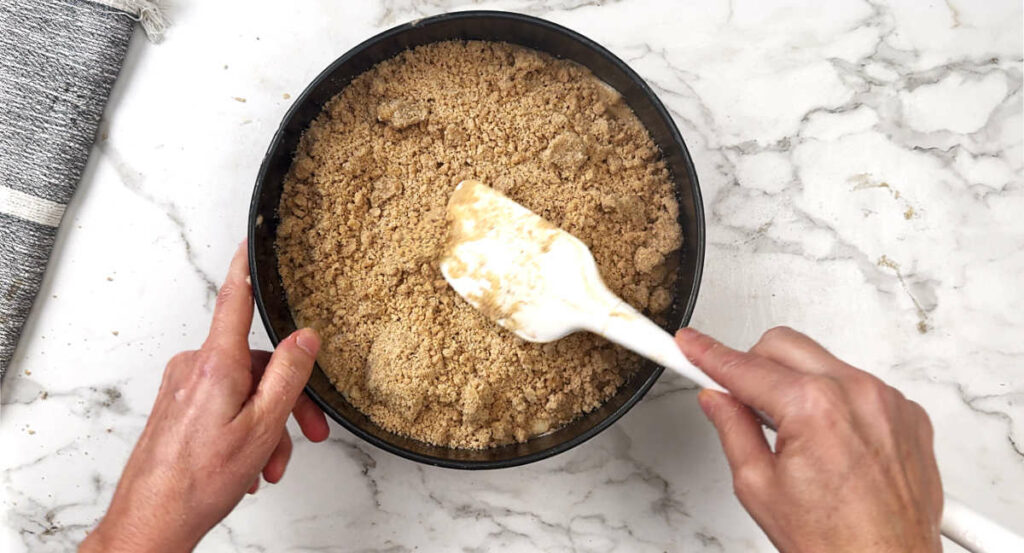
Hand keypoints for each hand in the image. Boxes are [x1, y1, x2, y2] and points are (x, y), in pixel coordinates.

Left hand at [80, 241, 329, 552]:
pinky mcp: (177, 407)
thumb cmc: (199, 481)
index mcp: (215, 364)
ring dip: (267, 425)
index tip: (251, 235)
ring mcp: (182, 388)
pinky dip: (244, 429)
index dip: (247, 266)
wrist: (151, 520)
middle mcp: (194, 368)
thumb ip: (288, 375)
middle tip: (309, 432)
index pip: (235, 299)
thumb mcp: (262, 426)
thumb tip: (305, 338)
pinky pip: (224, 403)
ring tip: (271, 463)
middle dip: (287, 400)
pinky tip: (249, 464)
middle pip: (257, 362)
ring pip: (244, 389)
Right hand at [676, 327, 941, 552]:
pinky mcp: (908, 413)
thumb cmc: (834, 542)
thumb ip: (733, 429)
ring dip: (797, 382)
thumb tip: (718, 400)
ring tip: (793, 431)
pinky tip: (829, 438)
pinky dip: (837, 399)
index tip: (690, 344)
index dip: (707, 354)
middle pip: (783, 345)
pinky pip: (859, 384)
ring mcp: (887, 401)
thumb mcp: (759, 487)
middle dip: (754, 364)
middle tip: (741, 398)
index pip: (743, 366)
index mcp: (813, 408)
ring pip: (822, 361)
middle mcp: (856, 393)